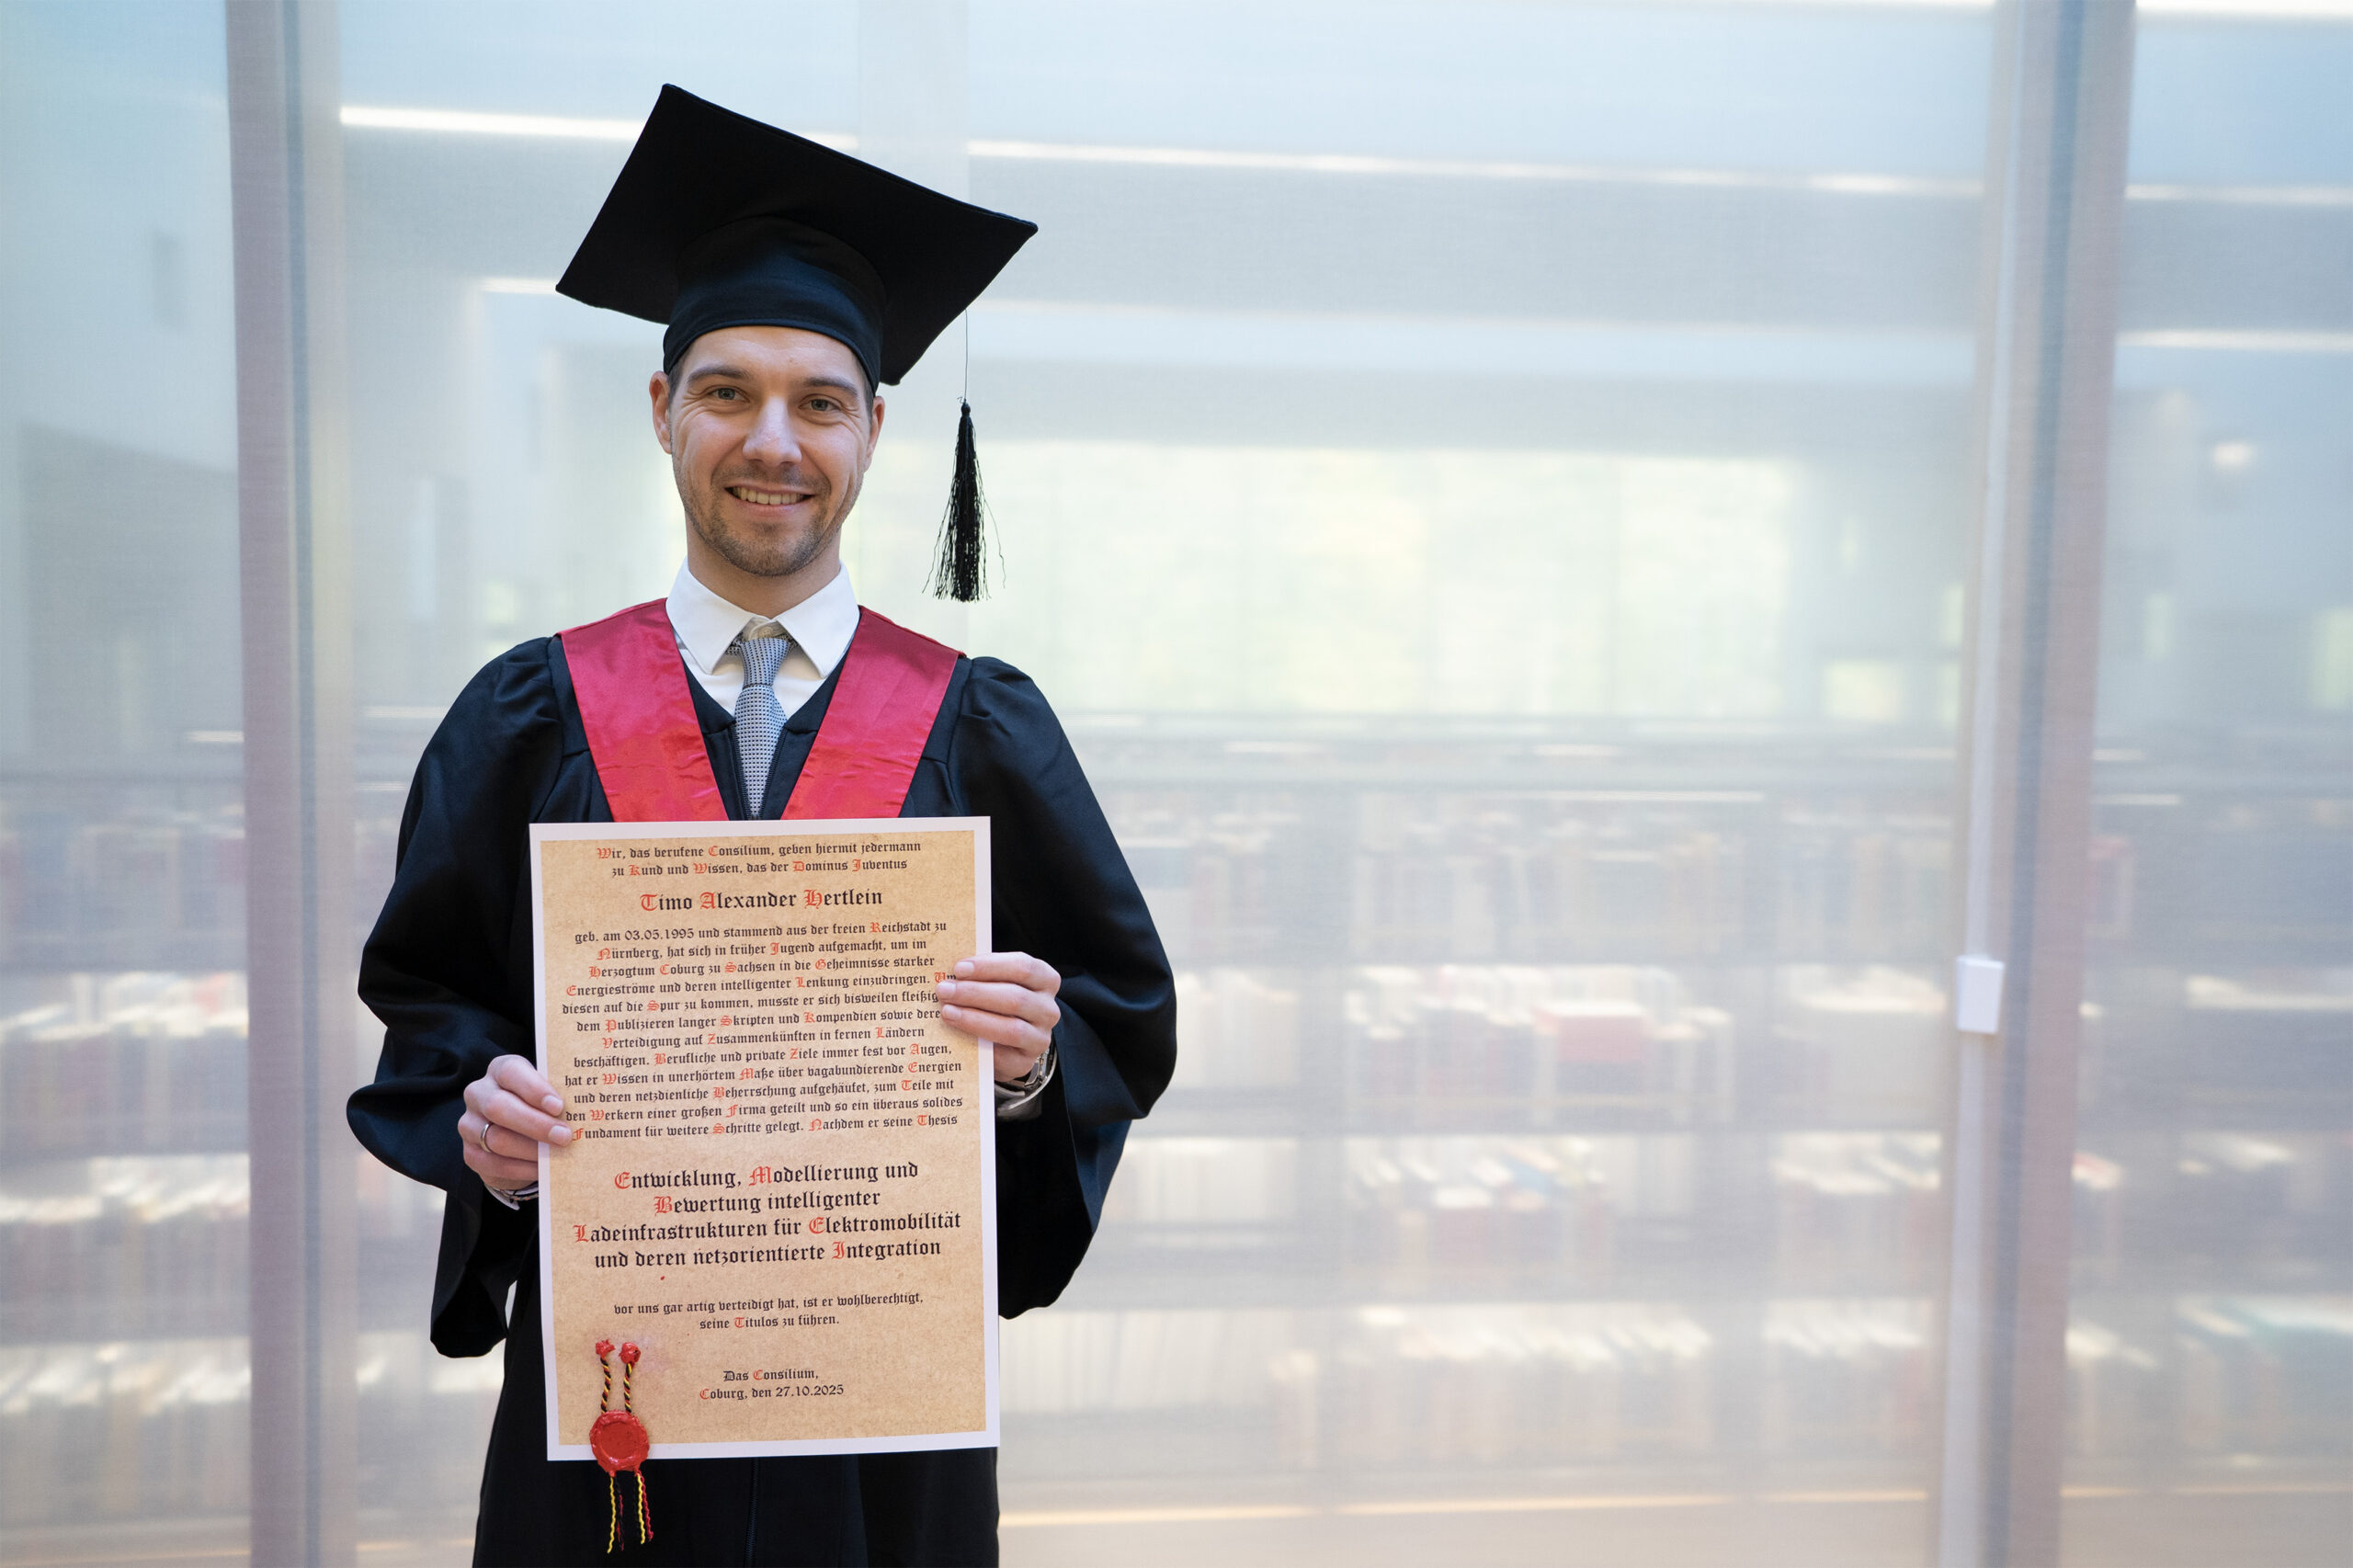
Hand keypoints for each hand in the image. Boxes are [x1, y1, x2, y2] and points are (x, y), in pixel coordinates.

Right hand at [460, 1054, 572, 1192]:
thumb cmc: (538, 1106)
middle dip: (535, 1124)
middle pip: (499, 1107)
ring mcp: (469, 1123)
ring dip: (530, 1150)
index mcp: (500, 1070)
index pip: (511, 1072)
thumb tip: (582, 1114)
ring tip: (556, 1154)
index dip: (534, 1089)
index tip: (559, 1106)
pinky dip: (520, 1168)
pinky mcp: (469, 1152)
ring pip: (496, 1138)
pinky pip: (492, 1163)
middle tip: (564, 1137)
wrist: (514, 1133)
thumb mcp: (545, 1094)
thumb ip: (556, 1098)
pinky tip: (541, 1169)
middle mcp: (478, 1093)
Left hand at [935, 953, 1060, 1082]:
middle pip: (1015, 998)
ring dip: (975, 1019)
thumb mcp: (997, 984)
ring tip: (947, 1012)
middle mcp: (1048, 1010)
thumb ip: (981, 976)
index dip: (990, 966)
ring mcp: (1039, 1038)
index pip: (1023, 968)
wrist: (1007, 1042)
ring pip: (1012, 1029)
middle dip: (975, 993)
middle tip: (945, 990)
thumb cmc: (998, 1003)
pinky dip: (979, 1045)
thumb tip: (950, 974)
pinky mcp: (1025, 1062)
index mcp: (1045, 981)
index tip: (959, 969)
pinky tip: (957, 1037)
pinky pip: (1002, 1056)